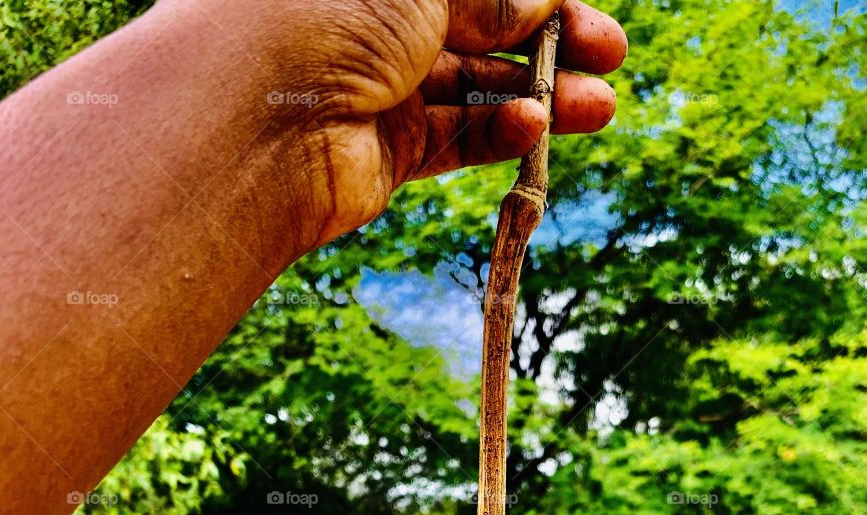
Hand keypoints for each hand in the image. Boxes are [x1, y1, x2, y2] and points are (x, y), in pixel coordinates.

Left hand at [175, 0, 627, 247]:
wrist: (256, 121)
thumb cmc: (326, 9)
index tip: (576, 0)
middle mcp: (373, 15)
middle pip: (481, 23)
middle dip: (551, 36)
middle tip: (610, 54)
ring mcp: (380, 83)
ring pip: (477, 85)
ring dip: (541, 94)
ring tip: (600, 107)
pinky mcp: (387, 149)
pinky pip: (456, 136)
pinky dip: (500, 133)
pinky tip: (536, 128)